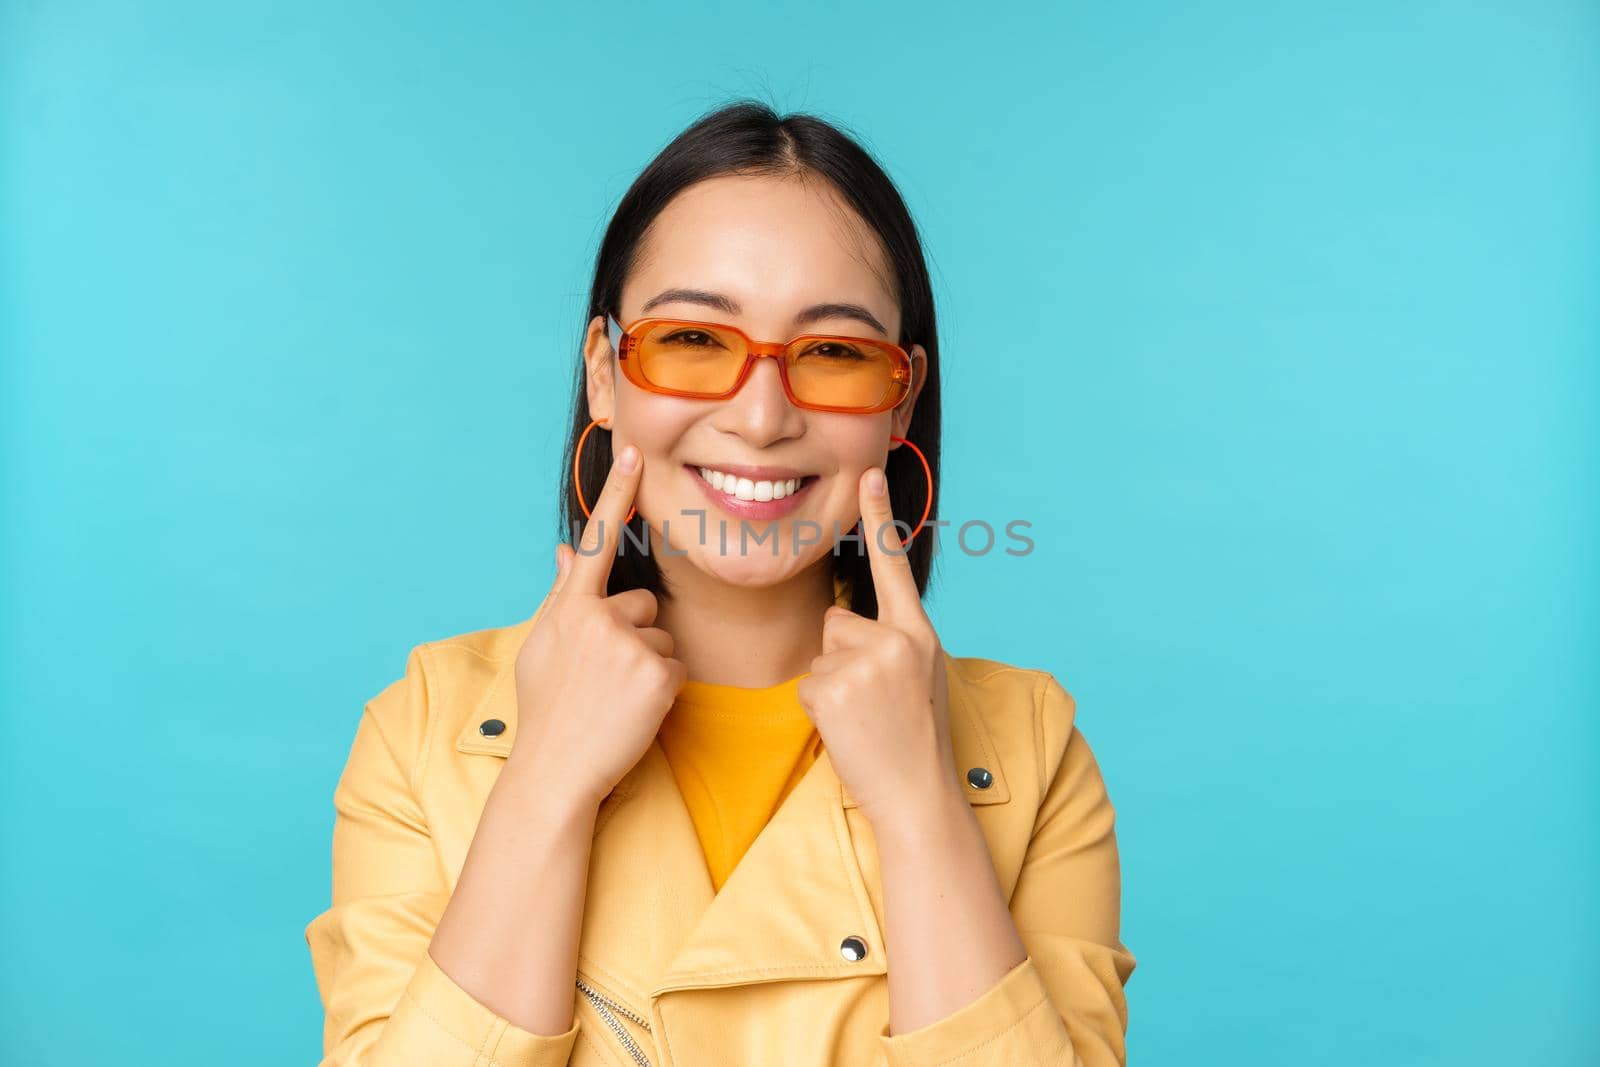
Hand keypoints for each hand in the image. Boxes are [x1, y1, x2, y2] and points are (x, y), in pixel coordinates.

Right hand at [510, 445, 686, 805]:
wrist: (555, 770)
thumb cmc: (547, 710)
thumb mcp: (542, 648)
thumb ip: (562, 597)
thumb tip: (569, 551)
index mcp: (568, 607)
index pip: (597, 540)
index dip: (615, 493)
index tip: (631, 450)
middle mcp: (598, 618)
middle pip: (642, 604)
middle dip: (632, 635)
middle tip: (602, 678)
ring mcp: (630, 645)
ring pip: (661, 636)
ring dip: (647, 664)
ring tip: (615, 697)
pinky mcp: (658, 674)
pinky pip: (675, 665)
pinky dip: (662, 690)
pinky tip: (633, 710)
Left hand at [796, 466, 956, 827]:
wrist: (917, 795)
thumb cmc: (915, 739)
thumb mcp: (919, 678)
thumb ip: (892, 643)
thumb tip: (843, 625)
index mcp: (921, 633)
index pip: (894, 566)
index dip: (879, 517)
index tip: (867, 472)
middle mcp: (898, 639)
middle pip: (837, 622)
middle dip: (842, 660)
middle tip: (873, 703)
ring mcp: (868, 663)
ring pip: (821, 655)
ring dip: (831, 688)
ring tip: (864, 719)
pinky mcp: (837, 688)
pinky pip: (807, 684)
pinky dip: (820, 711)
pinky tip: (849, 730)